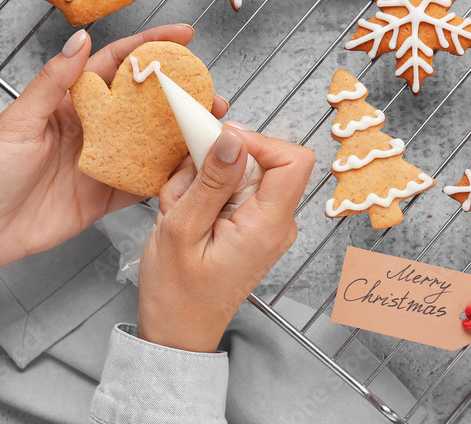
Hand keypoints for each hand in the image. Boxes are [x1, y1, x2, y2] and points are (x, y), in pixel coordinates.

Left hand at [0, 25, 227, 282]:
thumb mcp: (16, 122)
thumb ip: (53, 83)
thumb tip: (80, 40)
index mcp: (68, 103)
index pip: (115, 65)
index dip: (148, 47)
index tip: (182, 36)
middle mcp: (91, 129)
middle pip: (143, 104)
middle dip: (179, 93)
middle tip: (211, 89)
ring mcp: (101, 163)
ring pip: (150, 143)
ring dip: (181, 134)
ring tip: (213, 126)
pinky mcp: (103, 198)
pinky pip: (143, 185)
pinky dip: (168, 178)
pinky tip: (192, 170)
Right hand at [137, 125, 314, 352]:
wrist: (178, 331)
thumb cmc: (176, 292)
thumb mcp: (181, 229)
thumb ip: (210, 181)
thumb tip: (232, 139)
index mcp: (268, 225)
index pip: (293, 159)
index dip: (258, 142)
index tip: (219, 145)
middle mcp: (277, 223)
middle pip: (262, 162)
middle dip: (216, 163)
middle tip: (183, 189)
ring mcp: (266, 225)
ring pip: (241, 173)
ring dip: (204, 181)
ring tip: (178, 211)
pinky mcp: (252, 226)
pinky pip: (233, 190)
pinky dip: (205, 194)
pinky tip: (184, 217)